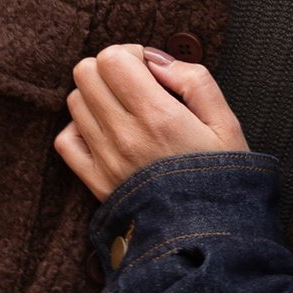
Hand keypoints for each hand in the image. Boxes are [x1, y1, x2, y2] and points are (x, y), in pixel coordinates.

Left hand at [58, 46, 247, 202]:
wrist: (207, 238)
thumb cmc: (221, 180)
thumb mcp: (227, 124)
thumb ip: (196, 81)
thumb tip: (158, 60)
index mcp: (159, 116)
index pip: (112, 58)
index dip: (131, 54)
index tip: (150, 71)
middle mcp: (125, 135)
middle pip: (86, 73)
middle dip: (110, 70)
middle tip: (135, 85)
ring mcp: (105, 159)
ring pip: (75, 101)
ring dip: (96, 97)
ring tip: (125, 111)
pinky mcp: (94, 181)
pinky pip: (65, 141)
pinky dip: (79, 129)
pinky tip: (105, 133)